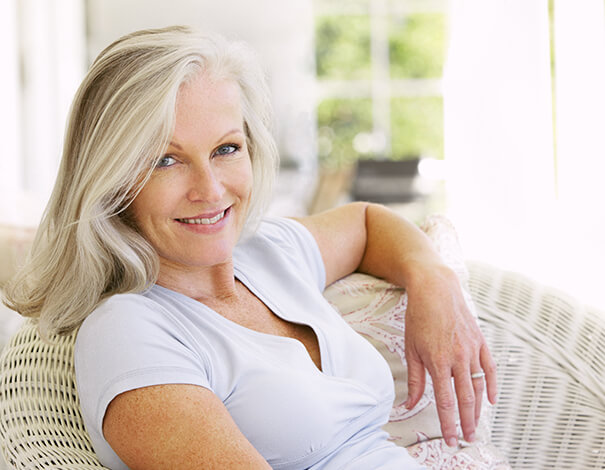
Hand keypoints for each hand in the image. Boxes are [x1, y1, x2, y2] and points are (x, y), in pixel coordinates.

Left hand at [403, 264, 496, 446]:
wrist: (436, 289)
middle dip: (467, 422)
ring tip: (476, 425)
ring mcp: (472, 349)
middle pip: (465, 398)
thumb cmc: (419, 317)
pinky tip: (491, 400)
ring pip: (479, 386)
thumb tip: (409, 404)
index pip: (445, 401)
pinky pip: (490, 368)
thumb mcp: (411, 349)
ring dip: (478, 409)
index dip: (449, 423)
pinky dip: (492, 385)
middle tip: (467, 439)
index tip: (451, 440)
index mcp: (438, 361)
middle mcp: (458, 358)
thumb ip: (414, 379)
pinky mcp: (481, 341)